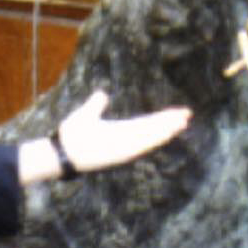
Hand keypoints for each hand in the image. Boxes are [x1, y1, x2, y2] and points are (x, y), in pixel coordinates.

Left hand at [55, 90, 191, 173]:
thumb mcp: (86, 115)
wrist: (60, 151)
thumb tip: (102, 93)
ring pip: (150, 137)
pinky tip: (165, 133)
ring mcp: (123, 148)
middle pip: (152, 130)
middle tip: (188, 116)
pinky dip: (153, 139)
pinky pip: (140, 144)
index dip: (163, 118)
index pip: (147, 123)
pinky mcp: (118, 153)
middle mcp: (125, 141)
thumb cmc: (71, 136)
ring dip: (166, 130)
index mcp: (121, 132)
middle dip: (170, 123)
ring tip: (182, 122)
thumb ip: (96, 105)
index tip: (179, 112)